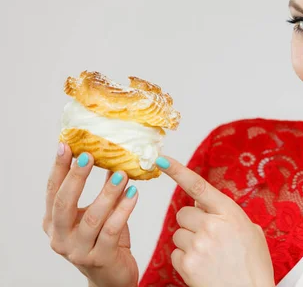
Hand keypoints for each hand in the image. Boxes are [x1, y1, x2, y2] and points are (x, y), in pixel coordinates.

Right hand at [42, 143, 138, 286]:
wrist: (112, 277)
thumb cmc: (104, 240)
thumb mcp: (98, 212)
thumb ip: (102, 188)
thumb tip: (112, 155)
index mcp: (54, 223)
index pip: (53, 191)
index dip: (60, 168)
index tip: (66, 145)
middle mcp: (60, 237)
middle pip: (63, 204)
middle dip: (76, 178)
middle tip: (89, 155)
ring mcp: (78, 250)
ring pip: (92, 218)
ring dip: (107, 193)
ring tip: (121, 174)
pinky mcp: (99, 259)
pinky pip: (112, 230)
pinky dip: (124, 210)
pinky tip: (134, 193)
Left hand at [156, 156, 274, 286]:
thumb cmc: (253, 265)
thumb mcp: (250, 231)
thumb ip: (228, 215)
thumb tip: (205, 206)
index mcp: (229, 213)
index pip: (199, 186)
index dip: (178, 171)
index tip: (162, 159)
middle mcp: (212, 226)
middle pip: (184, 213)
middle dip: (192, 222)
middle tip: (208, 237)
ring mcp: (198, 245)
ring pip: (178, 233)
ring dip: (188, 242)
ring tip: (208, 255)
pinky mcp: (187, 264)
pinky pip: (175, 253)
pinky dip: (185, 259)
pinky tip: (202, 266)